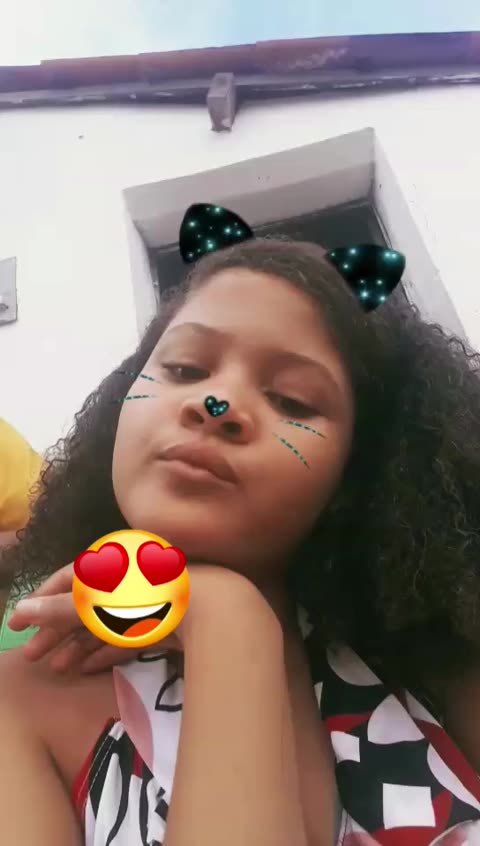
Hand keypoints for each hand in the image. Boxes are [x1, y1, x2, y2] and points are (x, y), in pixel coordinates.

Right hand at [7, 561, 258, 674]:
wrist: (210, 609)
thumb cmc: (149, 597)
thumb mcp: (99, 602)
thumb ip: (62, 607)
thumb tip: (23, 608)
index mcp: (112, 563)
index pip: (67, 580)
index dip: (39, 601)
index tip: (16, 625)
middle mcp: (127, 580)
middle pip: (83, 605)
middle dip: (55, 631)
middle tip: (30, 656)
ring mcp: (145, 603)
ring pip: (103, 625)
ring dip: (76, 646)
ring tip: (55, 669)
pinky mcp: (161, 626)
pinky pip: (125, 640)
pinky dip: (104, 653)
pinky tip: (85, 669)